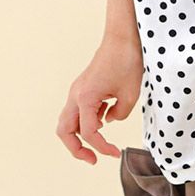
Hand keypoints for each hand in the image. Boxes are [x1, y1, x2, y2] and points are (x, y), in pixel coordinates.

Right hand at [56, 32, 143, 163]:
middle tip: (93, 159)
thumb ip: (119, 115)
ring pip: (68, 120)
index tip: (116, 153)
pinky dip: (87, 120)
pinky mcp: (84, 86)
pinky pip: (79, 110)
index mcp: (85, 98)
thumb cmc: (127, 60)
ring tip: (98, 143)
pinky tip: (104, 119)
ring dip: (79, 135)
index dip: (102, 148)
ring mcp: (78, 89)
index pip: (89, 133)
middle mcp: (76, 94)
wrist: (123, 36)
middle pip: (64, 131)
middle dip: (76, 149)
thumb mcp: (130, 94)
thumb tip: (109, 120)